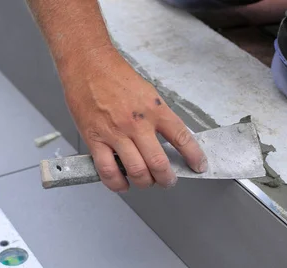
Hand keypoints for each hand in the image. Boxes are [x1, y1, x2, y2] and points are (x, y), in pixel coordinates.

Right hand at [59, 47, 207, 191]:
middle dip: (167, 179)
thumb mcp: (148, 93)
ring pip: (136, 171)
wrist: (87, 64)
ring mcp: (116, 133)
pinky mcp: (95, 139)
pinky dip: (118, 184)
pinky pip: (108, 171)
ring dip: (145, 183)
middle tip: (168, 181)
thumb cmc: (116, 76)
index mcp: (155, 110)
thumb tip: (170, 138)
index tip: (199, 166)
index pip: (182, 138)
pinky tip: (123, 184)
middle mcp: (138, 124)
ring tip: (147, 182)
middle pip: (159, 163)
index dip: (194, 156)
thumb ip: (158, 116)